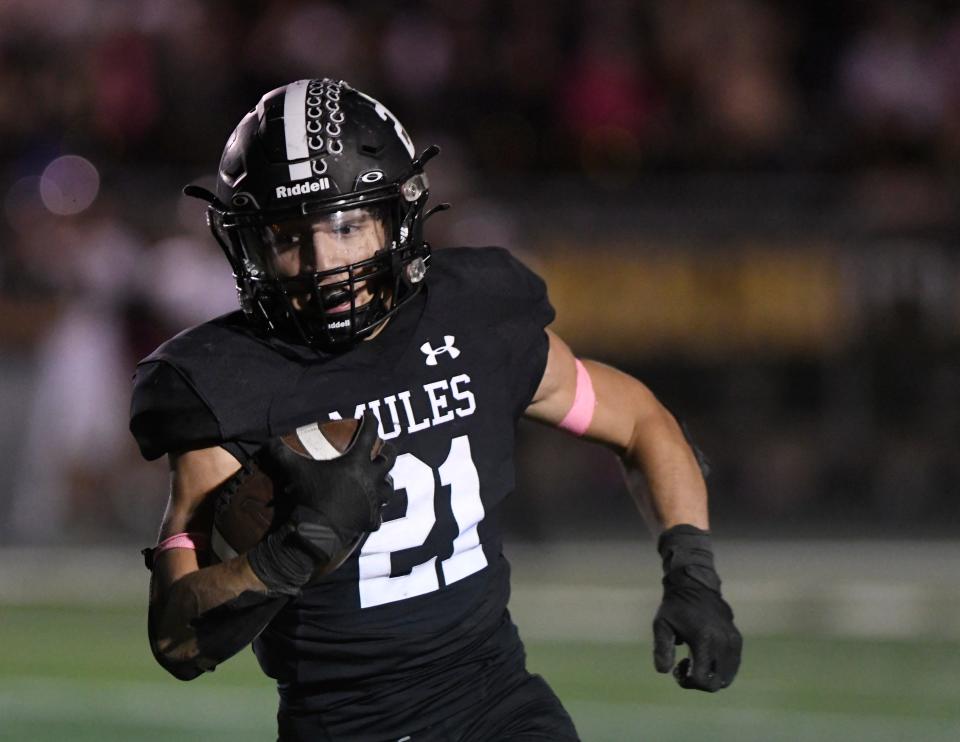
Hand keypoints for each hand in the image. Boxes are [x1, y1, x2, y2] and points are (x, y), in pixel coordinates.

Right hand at [247, 412, 396, 594]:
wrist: (317, 531)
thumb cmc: (310, 495)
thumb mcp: (295, 470)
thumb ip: (282, 453)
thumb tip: (268, 440)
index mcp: (357, 462)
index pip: (369, 434)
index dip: (370, 421)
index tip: (369, 414)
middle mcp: (372, 478)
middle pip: (390, 458)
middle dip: (388, 450)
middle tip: (384, 447)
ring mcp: (374, 500)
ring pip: (389, 487)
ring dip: (386, 481)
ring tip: (381, 479)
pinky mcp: (372, 519)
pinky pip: (378, 514)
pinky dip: (376, 511)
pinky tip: (371, 511)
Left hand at [652, 525, 741, 691]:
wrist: (695, 585)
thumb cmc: (675, 606)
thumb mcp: (661, 625)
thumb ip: (661, 649)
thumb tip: (664, 672)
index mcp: (704, 639)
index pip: (702, 680)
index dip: (687, 682)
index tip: (677, 668)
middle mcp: (723, 642)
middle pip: (716, 684)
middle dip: (698, 682)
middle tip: (685, 665)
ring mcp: (733, 641)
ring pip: (726, 678)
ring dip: (710, 676)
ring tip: (695, 659)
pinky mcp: (737, 639)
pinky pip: (732, 666)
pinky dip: (719, 669)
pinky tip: (705, 655)